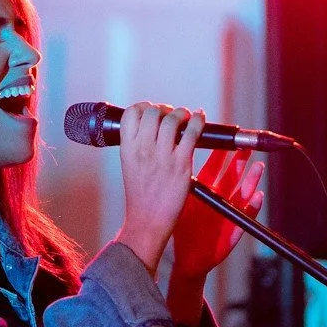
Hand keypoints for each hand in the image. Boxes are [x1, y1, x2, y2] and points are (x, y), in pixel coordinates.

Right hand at [115, 102, 201, 274]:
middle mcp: (143, 149)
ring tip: (186, 118)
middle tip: (172, 115)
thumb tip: (153, 125)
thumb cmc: (141, 194)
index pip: (131, 113)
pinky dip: (198, 121)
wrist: (148, 220)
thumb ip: (138, 145)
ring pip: (172, 118)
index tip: (153, 111)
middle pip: (152, 111)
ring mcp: (162, 156)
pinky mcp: (181, 164)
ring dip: (182, 113)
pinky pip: (192, 132)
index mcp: (127, 148)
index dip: (144, 106)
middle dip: (164, 108)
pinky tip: (200, 118)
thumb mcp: (130, 165)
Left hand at [170, 150, 261, 289]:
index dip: (221, 152)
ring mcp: (229, 211)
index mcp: (206, 190)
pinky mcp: (235, 227)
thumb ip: (182, 184)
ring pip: (243, 192)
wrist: (188, 259)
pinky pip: (246, 215)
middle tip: (247, 146)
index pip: (215, 166)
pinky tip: (257, 197)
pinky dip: (253, 206)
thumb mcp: (181, 204)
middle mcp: (219, 197)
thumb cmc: (183, 230)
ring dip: (252, 180)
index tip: (226, 138)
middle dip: (240, 161)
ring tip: (258, 166)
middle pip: (232, 175)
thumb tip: (175, 157)